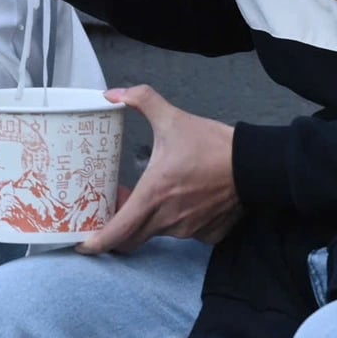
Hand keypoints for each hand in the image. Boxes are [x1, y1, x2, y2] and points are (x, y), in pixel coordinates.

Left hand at [81, 86, 240, 254]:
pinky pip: (184, 232)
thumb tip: (112, 93)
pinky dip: (176, 220)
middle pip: (132, 238)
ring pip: (158, 232)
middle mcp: (168, 220)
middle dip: (117, 229)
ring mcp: (189, 230)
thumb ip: (140, 100)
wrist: (255, 165)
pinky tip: (182, 199)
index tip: (81, 245)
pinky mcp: (208, 234)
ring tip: (151, 195)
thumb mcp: (172, 118)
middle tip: (113, 209)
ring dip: (148, 219)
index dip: (96, 243)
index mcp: (153, 196)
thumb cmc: (211, 145)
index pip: (117, 232)